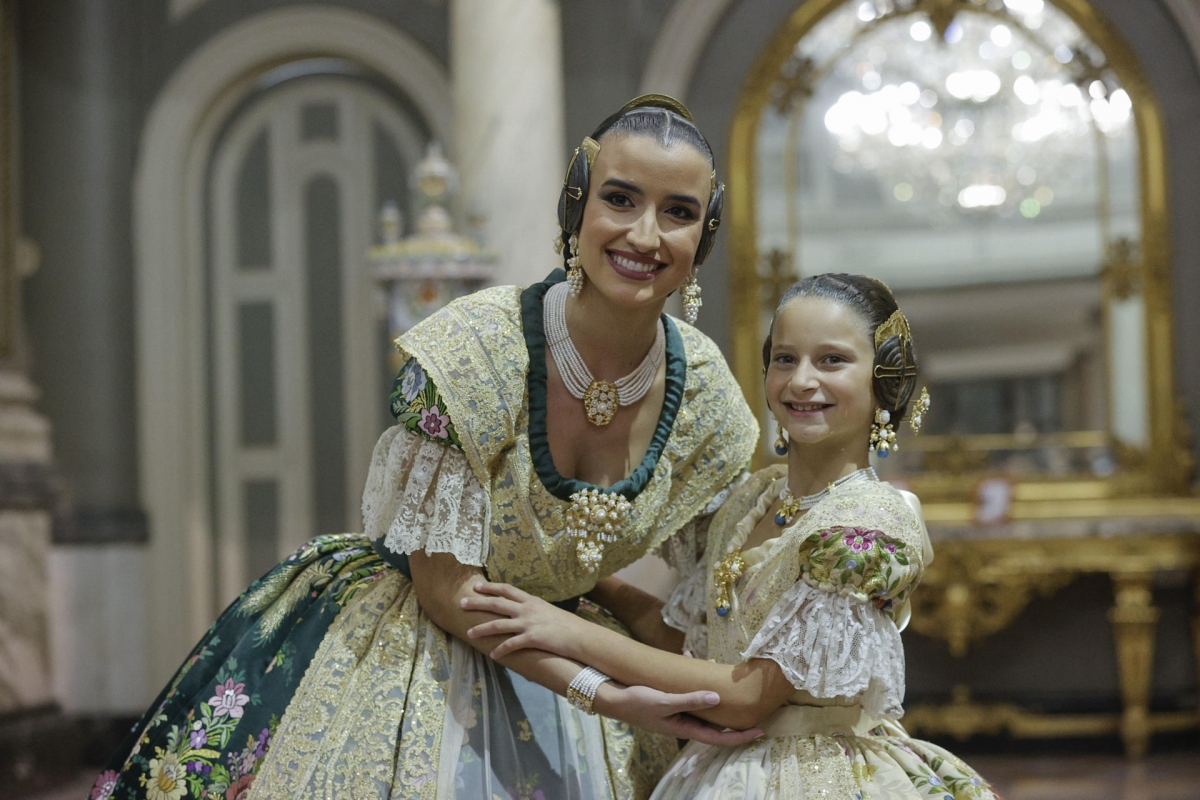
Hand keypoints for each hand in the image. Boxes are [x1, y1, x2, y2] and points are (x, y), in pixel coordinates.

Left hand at [461, 582, 581, 659]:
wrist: (580, 635)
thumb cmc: (566, 625)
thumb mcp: (548, 611)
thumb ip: (533, 609)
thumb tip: (522, 611)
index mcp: (531, 601)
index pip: (506, 590)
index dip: (490, 587)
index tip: (477, 586)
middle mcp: (527, 609)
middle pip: (497, 603)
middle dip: (477, 603)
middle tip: (461, 603)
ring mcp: (528, 623)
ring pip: (498, 625)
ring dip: (481, 629)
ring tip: (469, 634)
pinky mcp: (532, 638)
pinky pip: (511, 645)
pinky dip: (500, 650)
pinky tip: (493, 655)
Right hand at [596, 683, 762, 746]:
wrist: (612, 698)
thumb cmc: (638, 703)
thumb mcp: (664, 701)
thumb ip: (690, 700)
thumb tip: (717, 697)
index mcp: (686, 728)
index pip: (720, 738)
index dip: (741, 737)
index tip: (760, 731)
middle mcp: (685, 721)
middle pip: (715, 721)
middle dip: (732, 710)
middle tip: (749, 700)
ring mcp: (677, 710)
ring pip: (702, 701)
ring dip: (710, 686)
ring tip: (716, 668)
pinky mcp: (669, 698)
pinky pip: (686, 688)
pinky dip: (690, 675)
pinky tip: (686, 656)